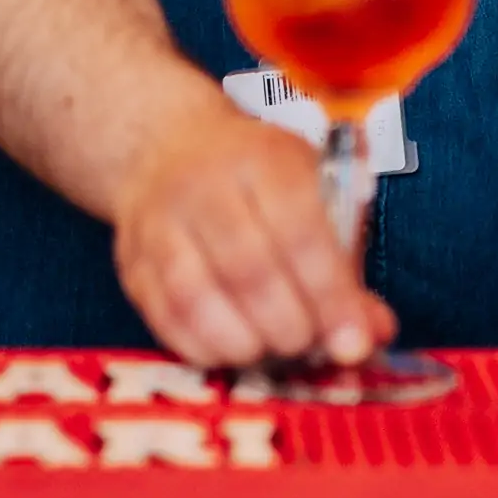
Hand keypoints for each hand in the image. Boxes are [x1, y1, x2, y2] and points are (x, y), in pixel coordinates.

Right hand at [111, 103, 396, 368]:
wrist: (165, 146)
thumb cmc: (257, 180)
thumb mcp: (312, 195)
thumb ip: (343, 267)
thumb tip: (368, 335)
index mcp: (261, 159)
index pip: (300, 233)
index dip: (330, 297)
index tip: (352, 344)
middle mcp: (202, 183)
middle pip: (248, 270)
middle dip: (289, 327)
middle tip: (308, 346)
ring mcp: (157, 221)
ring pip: (196, 298)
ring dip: (244, 343)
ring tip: (270, 350)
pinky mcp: (130, 259)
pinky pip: (162, 317)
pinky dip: (203, 348)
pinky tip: (230, 350)